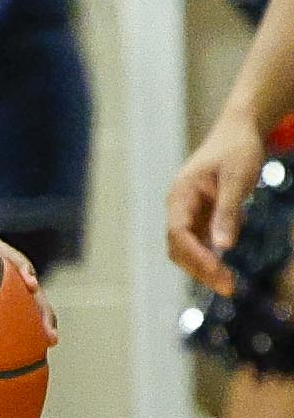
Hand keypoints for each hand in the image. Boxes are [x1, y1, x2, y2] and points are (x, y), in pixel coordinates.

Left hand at [0, 198, 60, 349]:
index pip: (10, 257)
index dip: (22, 268)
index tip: (29, 283)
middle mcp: (1, 268)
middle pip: (27, 288)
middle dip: (42, 306)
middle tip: (50, 328)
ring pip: (25, 306)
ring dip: (39, 322)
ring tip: (50, 342)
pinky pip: (9, 321)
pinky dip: (18, 335)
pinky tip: (28, 354)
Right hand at [168, 106, 269, 296]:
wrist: (240, 130)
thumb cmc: (238, 149)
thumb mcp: (237, 179)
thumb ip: (228, 212)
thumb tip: (223, 247)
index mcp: (180, 195)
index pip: (178, 233)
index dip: (195, 255)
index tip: (218, 270)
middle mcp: (179, 207)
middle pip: (179, 247)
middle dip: (199, 269)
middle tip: (228, 287)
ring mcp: (189, 213)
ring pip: (188, 249)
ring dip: (205, 268)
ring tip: (229, 283)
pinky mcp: (202, 215)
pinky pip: (201, 243)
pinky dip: (212, 256)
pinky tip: (229, 264)